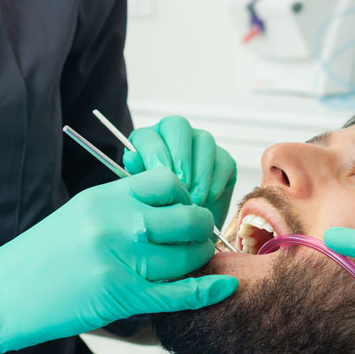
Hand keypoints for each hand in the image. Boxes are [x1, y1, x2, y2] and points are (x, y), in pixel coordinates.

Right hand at [0, 169, 235, 353]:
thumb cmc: (40, 255)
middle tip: (200, 236)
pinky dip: (206, 291)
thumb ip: (123, 205)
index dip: (183, 196)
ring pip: (185, 257)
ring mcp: (117, 263)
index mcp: (103, 198)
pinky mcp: (119, 298)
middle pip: (185, 219)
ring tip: (198, 261)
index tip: (183, 208)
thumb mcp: (80, 213)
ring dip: (200, 260)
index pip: (166, 183)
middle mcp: (113, 225)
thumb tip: (170, 205)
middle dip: (201, 228)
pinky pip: (178, 294)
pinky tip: (223, 287)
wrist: (0, 294)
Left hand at [122, 116, 237, 228]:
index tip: (159, 176)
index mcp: (149, 140)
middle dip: (180, 156)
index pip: (149, 135)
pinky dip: (215, 181)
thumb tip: (131, 158)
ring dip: (199, 172)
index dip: (155, 153)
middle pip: (178, 126)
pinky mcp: (223, 160)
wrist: (181, 227)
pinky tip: (207, 198)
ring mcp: (201, 145)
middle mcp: (175, 136)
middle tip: (180, 184)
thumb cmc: (157, 207)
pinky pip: (223, 161)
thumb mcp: (143, 193)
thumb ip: (137, 175)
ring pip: (204, 141)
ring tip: (193, 199)